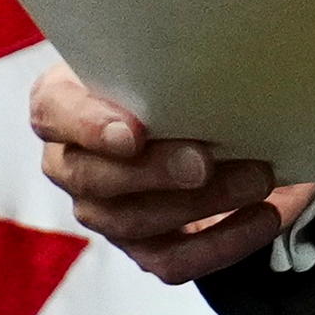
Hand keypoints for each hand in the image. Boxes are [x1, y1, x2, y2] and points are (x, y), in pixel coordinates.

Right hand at [30, 62, 310, 286]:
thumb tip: (224, 63)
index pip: (53, 113)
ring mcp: (101, 211)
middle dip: (156, 171)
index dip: (89, 126)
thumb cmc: (169, 71)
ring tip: (257, 179)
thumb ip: (171, 60)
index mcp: (62, 102)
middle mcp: (71, 161)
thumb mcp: (163, 53)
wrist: (198, 112)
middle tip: (205, 161)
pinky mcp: (139, 246)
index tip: (134, 133)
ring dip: (203, 203)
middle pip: (95, 179)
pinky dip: (222, 244)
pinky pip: (171, 261)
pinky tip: (262, 217)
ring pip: (134, 222)